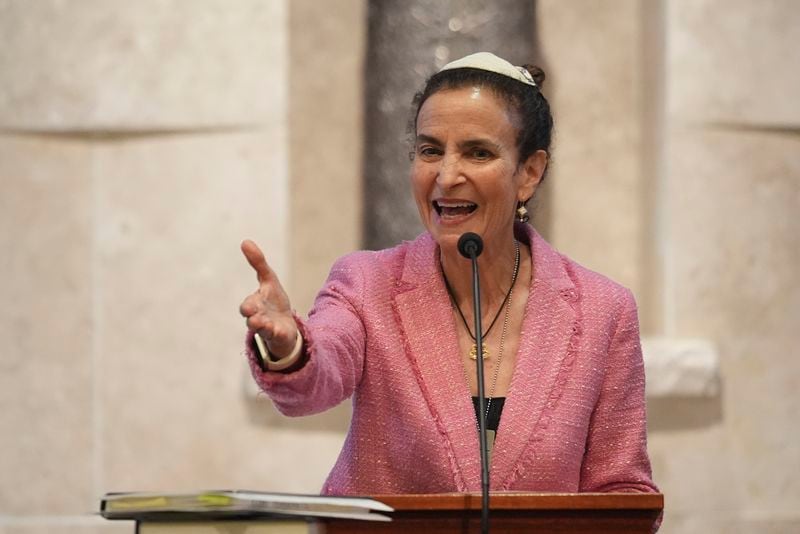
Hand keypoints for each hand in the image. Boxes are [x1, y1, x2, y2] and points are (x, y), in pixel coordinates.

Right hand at [239, 240, 297, 358]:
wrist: (285, 324)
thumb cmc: (273, 301)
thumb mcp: (269, 280)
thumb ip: (258, 263)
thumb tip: (245, 241)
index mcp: (255, 304)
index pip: (248, 305)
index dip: (249, 305)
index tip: (250, 305)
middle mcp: (258, 317)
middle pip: (251, 318)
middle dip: (251, 315)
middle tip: (251, 312)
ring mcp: (267, 328)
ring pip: (260, 328)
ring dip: (260, 325)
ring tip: (261, 322)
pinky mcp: (277, 335)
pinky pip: (274, 335)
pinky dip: (275, 332)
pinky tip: (278, 330)